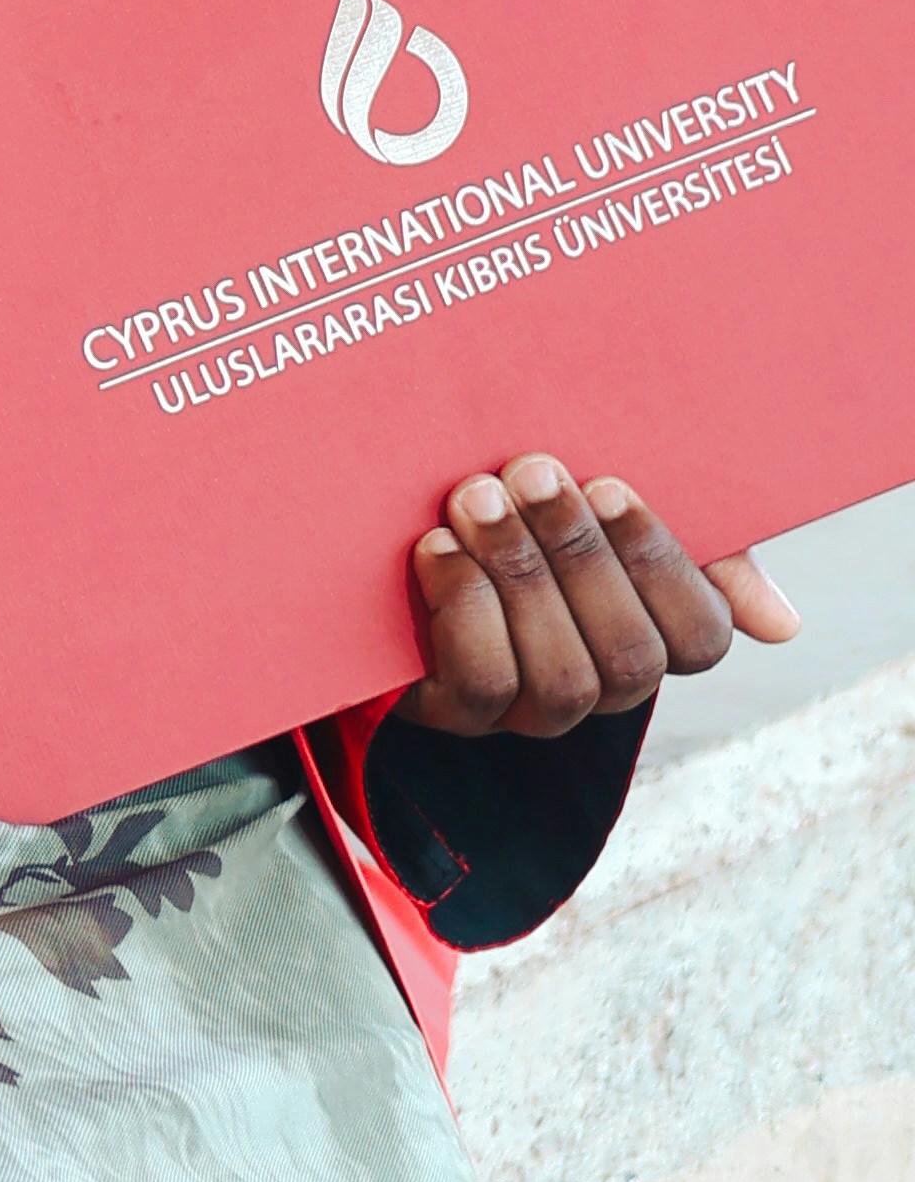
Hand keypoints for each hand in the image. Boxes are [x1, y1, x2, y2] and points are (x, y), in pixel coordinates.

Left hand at [403, 460, 800, 740]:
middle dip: (578, 555)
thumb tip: (781, 626)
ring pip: (559, 679)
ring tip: (475, 496)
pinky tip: (438, 546)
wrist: (400, 525)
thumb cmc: (531, 508)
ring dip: (519, 575)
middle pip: (629, 660)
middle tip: (531, 469)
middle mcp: (600, 689)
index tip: (611, 483)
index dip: (659, 563)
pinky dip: (463, 608)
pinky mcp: (454, 713)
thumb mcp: (613, 511)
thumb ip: (704, 551)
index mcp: (653, 636)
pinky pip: (481, 686)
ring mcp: (529, 710)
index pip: (699, 637)